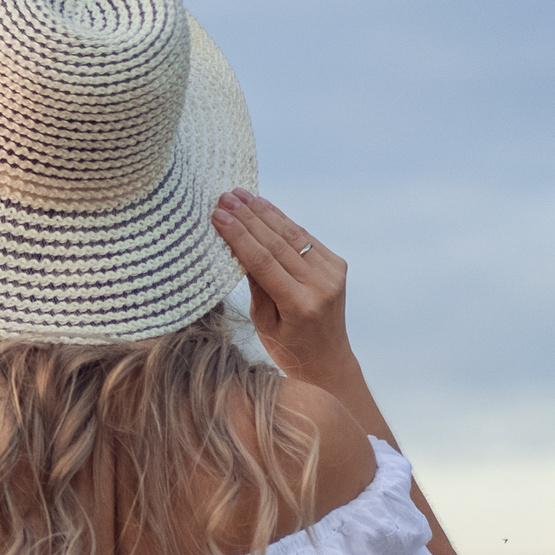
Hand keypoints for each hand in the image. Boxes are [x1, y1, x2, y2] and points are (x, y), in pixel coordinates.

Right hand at [211, 190, 357, 386]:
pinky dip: (282, 221)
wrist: (328, 359)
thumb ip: (256, 284)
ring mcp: (333, 272)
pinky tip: (263, 208)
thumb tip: (239, 247)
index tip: (218, 216)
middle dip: (249, 218)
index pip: (263, 261)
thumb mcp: (263, 322)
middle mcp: (321, 284)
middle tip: (225, 198)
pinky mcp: (337, 264)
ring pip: (293, 235)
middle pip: (278, 243)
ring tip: (240, 195)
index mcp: (300, 304)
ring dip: (265, 213)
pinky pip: (304, 238)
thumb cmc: (288, 348)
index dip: (239, 236)